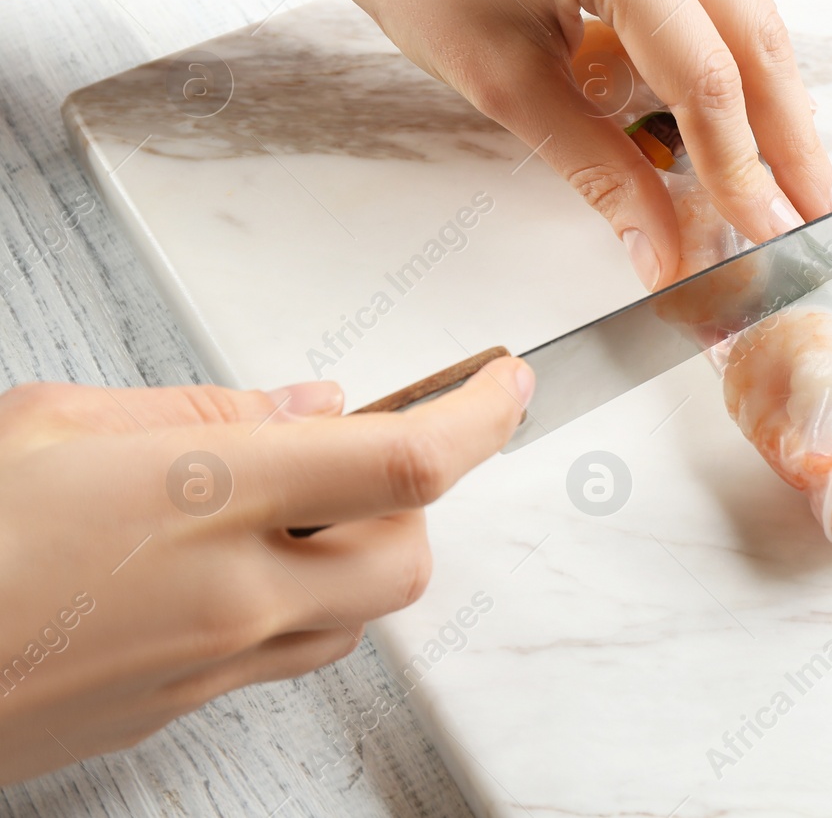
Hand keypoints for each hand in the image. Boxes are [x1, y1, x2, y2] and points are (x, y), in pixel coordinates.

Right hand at [0, 356, 531, 784]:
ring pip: (356, 618)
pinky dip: (298, 605)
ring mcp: (208, 669)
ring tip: (292, 505)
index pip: (408, 462)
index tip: (508, 384)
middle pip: (408, 558)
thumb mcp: (58, 422)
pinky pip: (287, 660)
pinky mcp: (176, 713)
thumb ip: (206, 412)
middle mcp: (232, 598)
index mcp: (207, 499)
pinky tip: (237, 567)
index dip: (482, 418)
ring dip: (360, 555)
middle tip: (369, 448)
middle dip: (415, 501)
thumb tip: (311, 405)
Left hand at [312, 0, 831, 286]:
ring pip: (746, 7)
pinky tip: (741, 108)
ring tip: (795, 171)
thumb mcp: (506, 86)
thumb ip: (598, 171)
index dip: (741, 167)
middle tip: (820, 208)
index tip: (765, 232)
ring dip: (771, 92)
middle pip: (753, 36)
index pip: (704, 76)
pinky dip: (729, 49)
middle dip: (790, 133)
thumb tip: (660, 253)